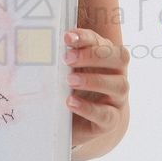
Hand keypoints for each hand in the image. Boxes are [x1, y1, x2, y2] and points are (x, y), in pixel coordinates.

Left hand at [63, 27, 129, 155]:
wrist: (85, 123)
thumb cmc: (77, 89)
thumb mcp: (70, 71)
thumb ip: (64, 58)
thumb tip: (41, 46)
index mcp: (107, 58)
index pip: (102, 42)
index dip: (86, 37)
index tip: (67, 38)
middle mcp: (117, 75)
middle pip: (120, 58)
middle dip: (93, 55)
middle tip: (68, 59)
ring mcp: (117, 99)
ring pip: (119, 85)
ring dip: (93, 80)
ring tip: (70, 81)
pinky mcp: (111, 121)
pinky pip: (106, 114)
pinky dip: (88, 108)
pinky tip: (72, 102)